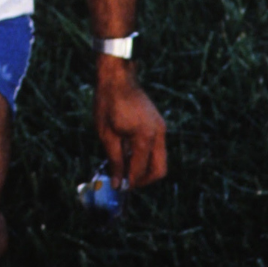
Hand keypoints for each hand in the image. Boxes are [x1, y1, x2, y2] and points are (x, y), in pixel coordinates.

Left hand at [93, 61, 166, 188]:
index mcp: (145, 137)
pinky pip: (157, 147)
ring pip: (160, 159)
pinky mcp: (159, 124)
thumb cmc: (107, 103)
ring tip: (124, 168)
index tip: (119, 188)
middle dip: (144, 180)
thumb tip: (117, 182)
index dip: (131, 182)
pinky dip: (145, 156)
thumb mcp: (106, 134)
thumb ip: (114, 159)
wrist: (117, 78)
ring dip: (144, 168)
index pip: (141, 169)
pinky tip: (128, 154)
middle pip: (159, 169)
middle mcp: (159, 134)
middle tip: (125, 182)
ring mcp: (161, 128)